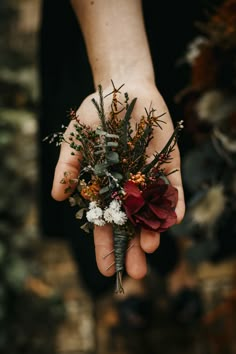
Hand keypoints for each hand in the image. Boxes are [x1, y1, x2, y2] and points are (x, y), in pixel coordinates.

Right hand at [51, 82, 184, 279]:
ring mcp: (150, 177)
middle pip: (132, 225)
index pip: (106, 225)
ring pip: (153, 211)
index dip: (106, 247)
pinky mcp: (168, 163)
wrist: (122, 88)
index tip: (108, 271)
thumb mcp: (76, 141)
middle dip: (133, 249)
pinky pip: (172, 186)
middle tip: (136, 273)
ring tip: (149, 247)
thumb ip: (68, 166)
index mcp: (106, 189)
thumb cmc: (95, 115)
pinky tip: (174, 219)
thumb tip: (58, 195)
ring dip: (153, 230)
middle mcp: (129, 188)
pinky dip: (175, 202)